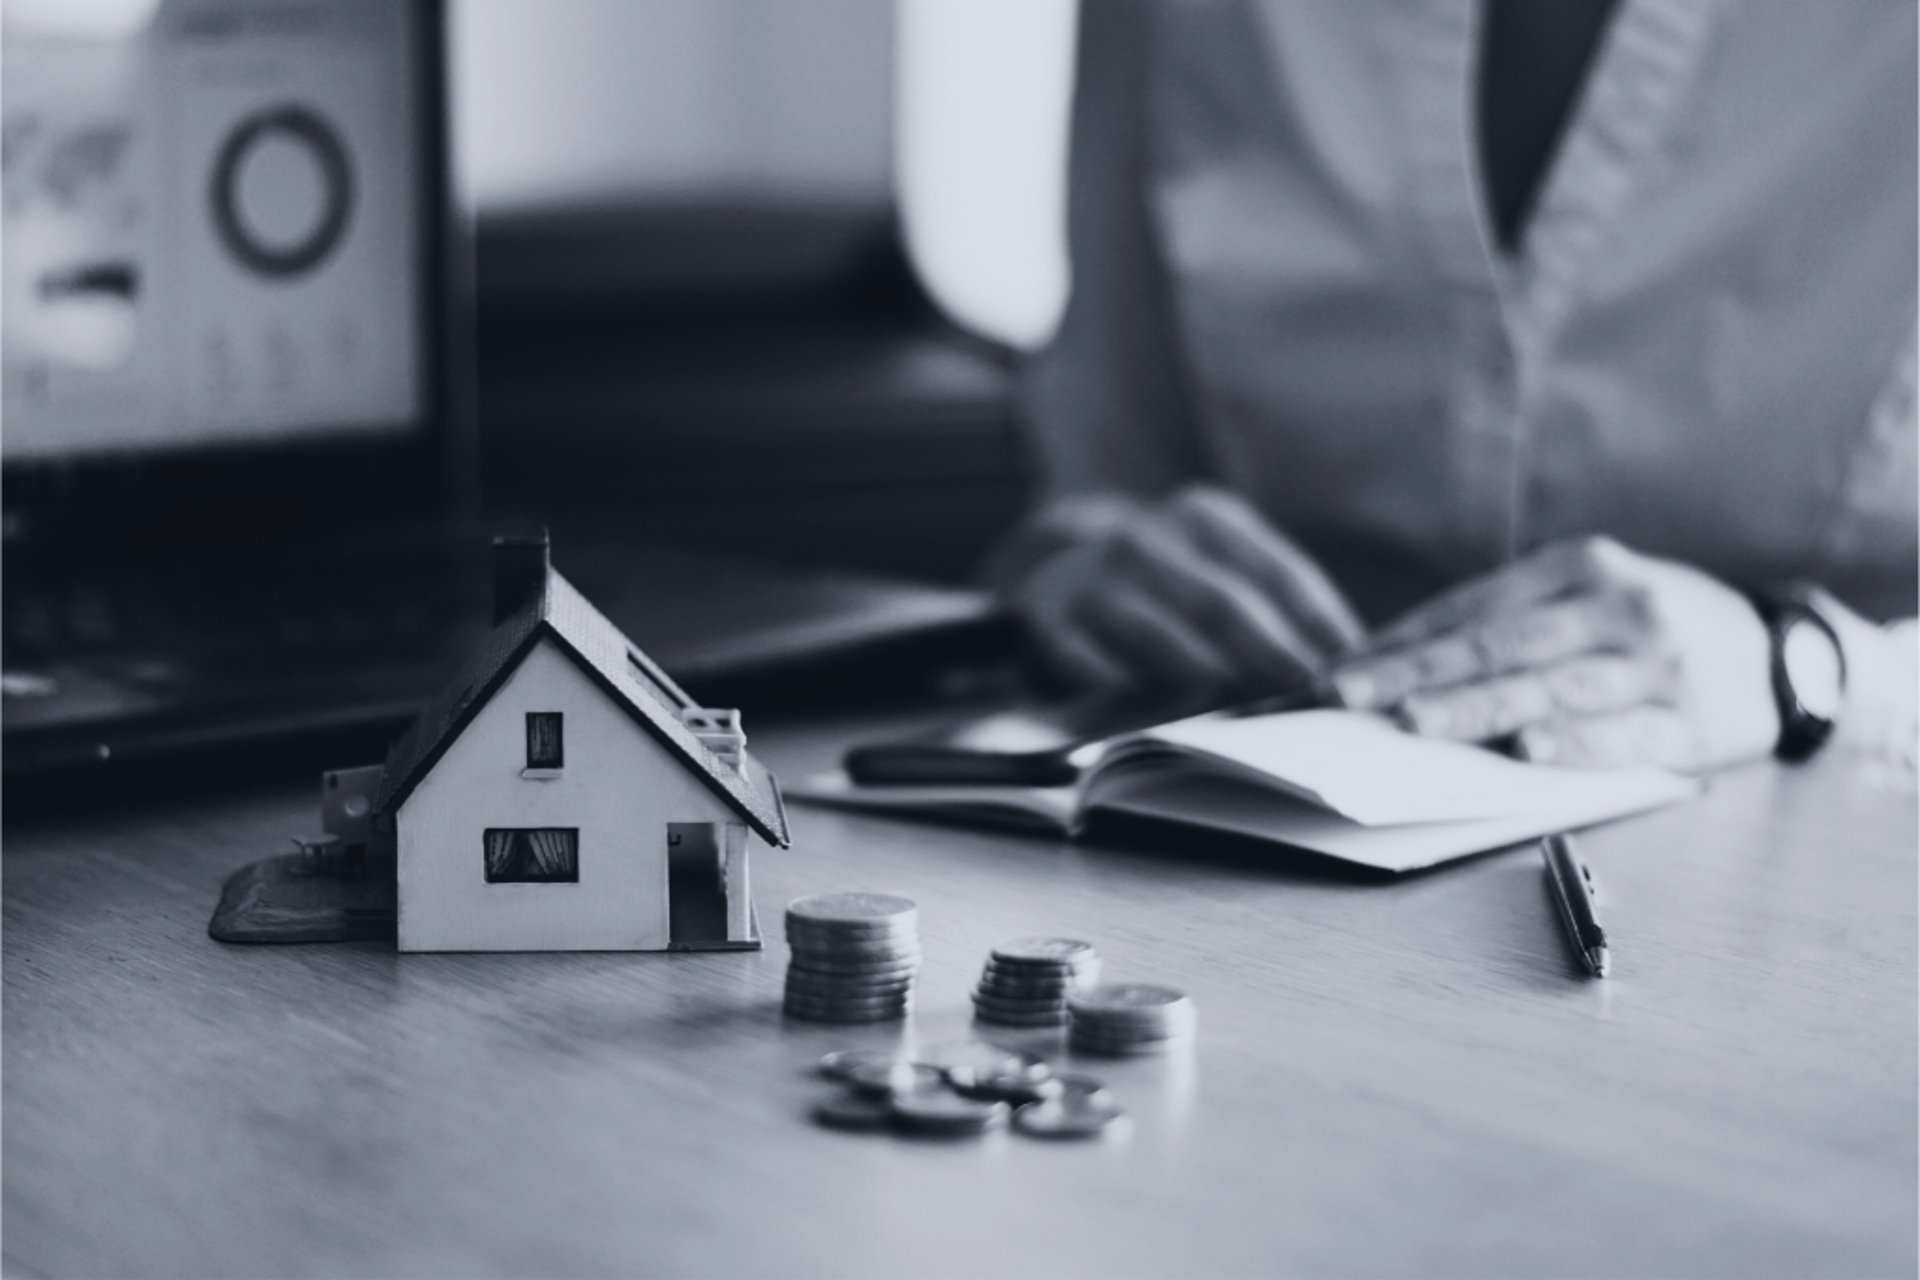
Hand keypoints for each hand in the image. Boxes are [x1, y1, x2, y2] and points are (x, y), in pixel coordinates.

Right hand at [1008, 486, 1364, 696]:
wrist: (1059, 567)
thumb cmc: (1168, 580)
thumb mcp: (1217, 561)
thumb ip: (1272, 601)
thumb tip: (1345, 660)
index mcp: (1203, 516)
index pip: (1274, 568)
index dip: (1316, 618)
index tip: (1351, 663)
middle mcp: (1146, 537)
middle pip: (1219, 602)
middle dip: (1269, 652)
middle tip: (1306, 695)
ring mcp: (1093, 577)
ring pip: (1154, 632)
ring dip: (1202, 675)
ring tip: (1245, 715)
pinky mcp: (1050, 619)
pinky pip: (1088, 660)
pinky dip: (1122, 689)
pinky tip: (1155, 717)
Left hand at [1330, 536, 1779, 770]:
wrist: (1785, 652)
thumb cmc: (1651, 629)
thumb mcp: (1588, 600)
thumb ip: (1510, 628)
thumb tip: (1396, 667)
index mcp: (1580, 566)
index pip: (1473, 609)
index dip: (1403, 641)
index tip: (1339, 669)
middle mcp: (1619, 605)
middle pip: (1502, 644)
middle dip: (1418, 672)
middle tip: (1352, 695)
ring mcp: (1659, 661)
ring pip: (1551, 687)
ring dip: (1478, 707)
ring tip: (1416, 723)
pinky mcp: (1694, 719)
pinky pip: (1623, 734)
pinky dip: (1572, 744)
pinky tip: (1526, 753)